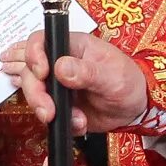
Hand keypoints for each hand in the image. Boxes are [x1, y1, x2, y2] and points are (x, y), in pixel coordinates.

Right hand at [9, 31, 148, 135]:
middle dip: (35, 93)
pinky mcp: (58, 104)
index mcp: (72, 46)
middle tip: (48, 111)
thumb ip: (87, 72)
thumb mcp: (113, 76)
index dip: (33, 55)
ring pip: (32, 92)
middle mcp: (59, 63)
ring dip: (43, 109)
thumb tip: (60, 67)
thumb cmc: (129, 82)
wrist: (135, 109)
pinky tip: (79, 123)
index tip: (42, 74)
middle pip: (30, 71)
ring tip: (69, 119)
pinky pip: (47, 113)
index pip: (41, 41)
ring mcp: (57, 85)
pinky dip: (60, 123)